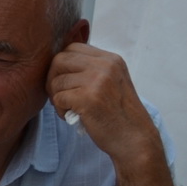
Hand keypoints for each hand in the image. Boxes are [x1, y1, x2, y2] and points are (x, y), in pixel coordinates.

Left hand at [47, 44, 163, 167]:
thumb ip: (91, 70)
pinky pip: (58, 98)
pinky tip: (72, 116)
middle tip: (59, 95)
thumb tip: (57, 65)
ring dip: (57, 98)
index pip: (72, 48)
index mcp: (111, 59)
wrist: (134, 138)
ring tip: (70, 109)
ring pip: (56, 81)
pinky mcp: (88, 98)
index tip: (65, 82)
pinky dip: (60, 110)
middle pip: (59, 60)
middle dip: (52, 79)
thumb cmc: (118, 114)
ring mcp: (97, 80)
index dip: (61, 65)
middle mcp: (105, 65)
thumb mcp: (111, 82)